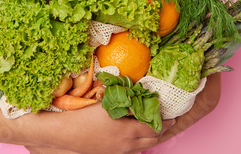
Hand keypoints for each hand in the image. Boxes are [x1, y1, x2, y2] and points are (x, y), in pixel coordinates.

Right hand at [22, 102, 175, 153]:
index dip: (165, 121)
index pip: (154, 127)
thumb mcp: (107, 104)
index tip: (172, 114)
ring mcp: (120, 151)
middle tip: (171, 121)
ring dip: (152, 137)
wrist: (68, 136)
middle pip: (152, 139)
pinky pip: (133, 150)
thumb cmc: (85, 117)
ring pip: (144, 147)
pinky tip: (137, 136)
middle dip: (163, 130)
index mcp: (128, 131)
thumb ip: (124, 100)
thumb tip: (138, 93)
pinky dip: (140, 143)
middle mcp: (127, 144)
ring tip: (158, 128)